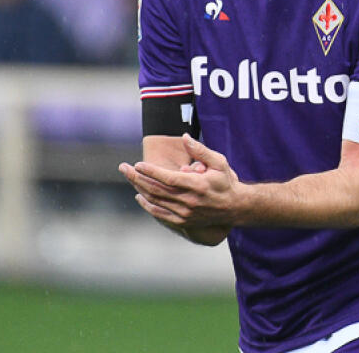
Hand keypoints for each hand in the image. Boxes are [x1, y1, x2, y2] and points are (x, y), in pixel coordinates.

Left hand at [120, 134, 245, 228]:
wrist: (235, 208)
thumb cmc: (226, 182)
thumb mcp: (219, 161)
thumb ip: (200, 150)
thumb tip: (184, 137)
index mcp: (196, 185)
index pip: (168, 178)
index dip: (151, 171)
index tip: (137, 164)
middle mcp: (189, 201)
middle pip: (156, 189)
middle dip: (137, 177)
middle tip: (123, 167)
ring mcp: (185, 213)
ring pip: (156, 201)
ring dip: (139, 189)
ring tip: (129, 177)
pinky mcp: (183, 221)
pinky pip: (160, 214)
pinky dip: (148, 206)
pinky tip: (139, 196)